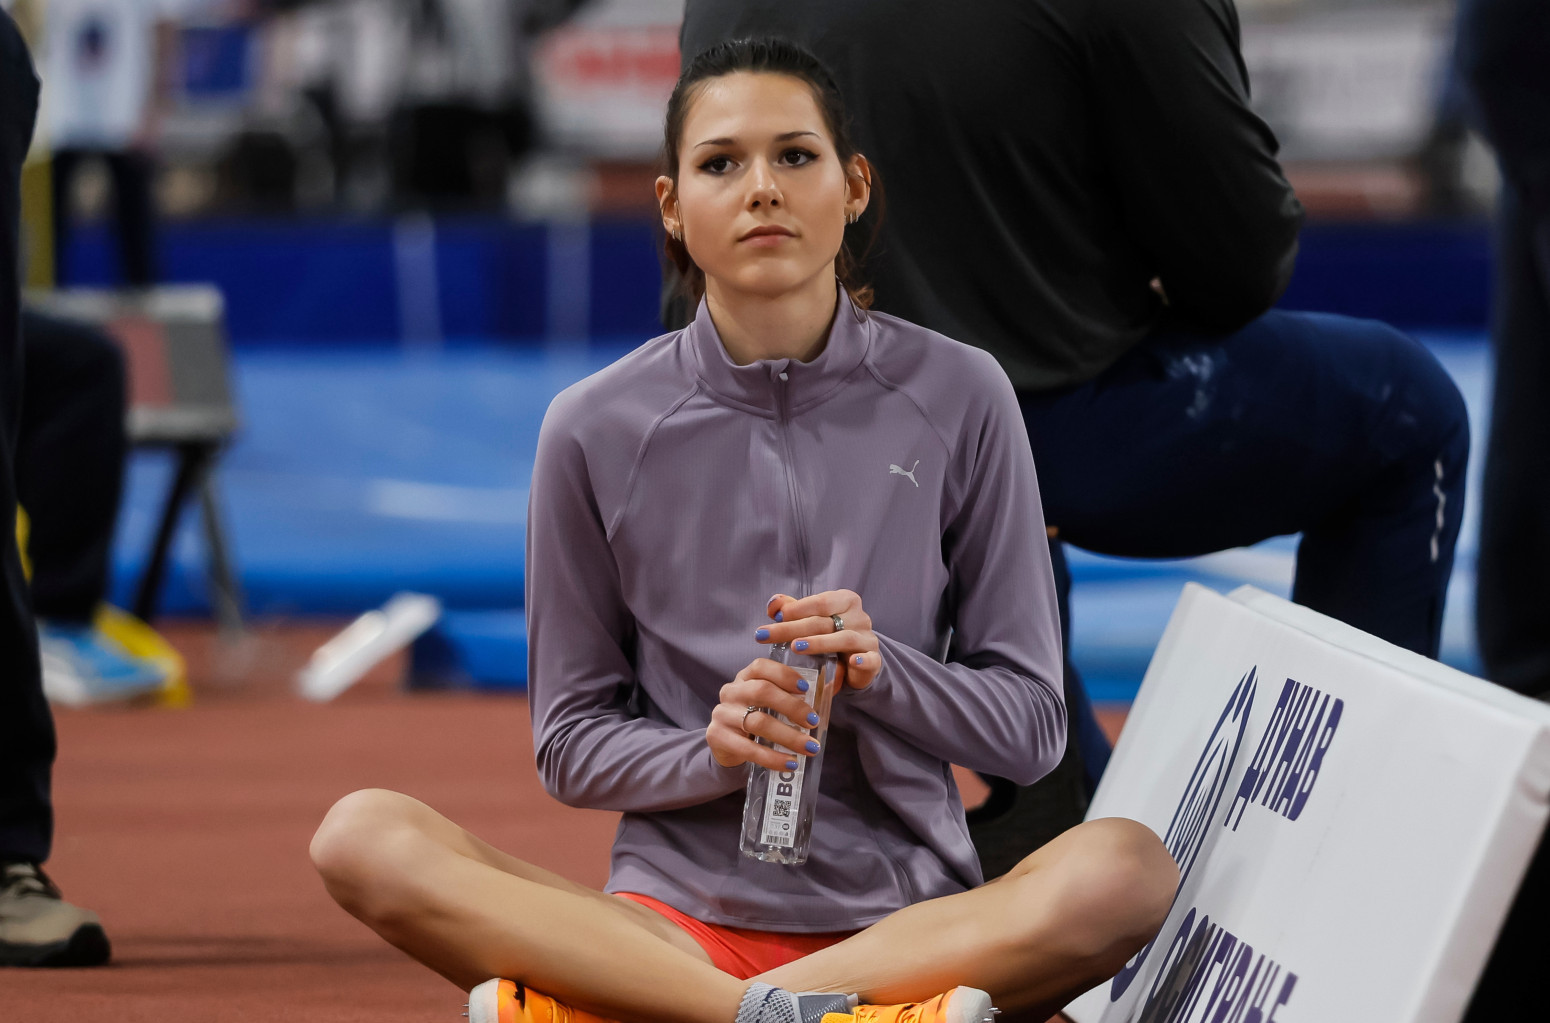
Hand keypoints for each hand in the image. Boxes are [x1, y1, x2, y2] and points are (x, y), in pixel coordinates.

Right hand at [706, 658, 823, 769]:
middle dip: (792, 707)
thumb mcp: (772, 703)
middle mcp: (731, 691)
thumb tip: (832, 686)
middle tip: (814, 722)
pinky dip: (772, 758)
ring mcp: (722, 713)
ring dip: (788, 736)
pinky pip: (748, 748)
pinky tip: (790, 764)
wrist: (727, 745)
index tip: (805, 689)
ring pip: (758, 722)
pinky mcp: (717, 737)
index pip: (761, 666)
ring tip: (810, 748)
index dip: (784, 674)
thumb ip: (796, 695)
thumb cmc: (757, 718)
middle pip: (762, 692)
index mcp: (745, 677)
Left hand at [759, 590, 880, 690]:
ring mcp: (868, 638)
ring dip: (819, 643)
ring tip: (796, 647)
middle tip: (767, 635)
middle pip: (824, 621)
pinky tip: (852, 662)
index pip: (820, 602)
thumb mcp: (812, 619)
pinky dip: (863, 661)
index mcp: (845, 600)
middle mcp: (859, 617)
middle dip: (793, 628)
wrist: (857, 660)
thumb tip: (772, 605)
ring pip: (844, 639)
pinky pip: (871, 660)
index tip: (775, 616)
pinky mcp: (874, 660)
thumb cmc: (831, 634)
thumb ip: (792, 609)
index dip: (797, 608)